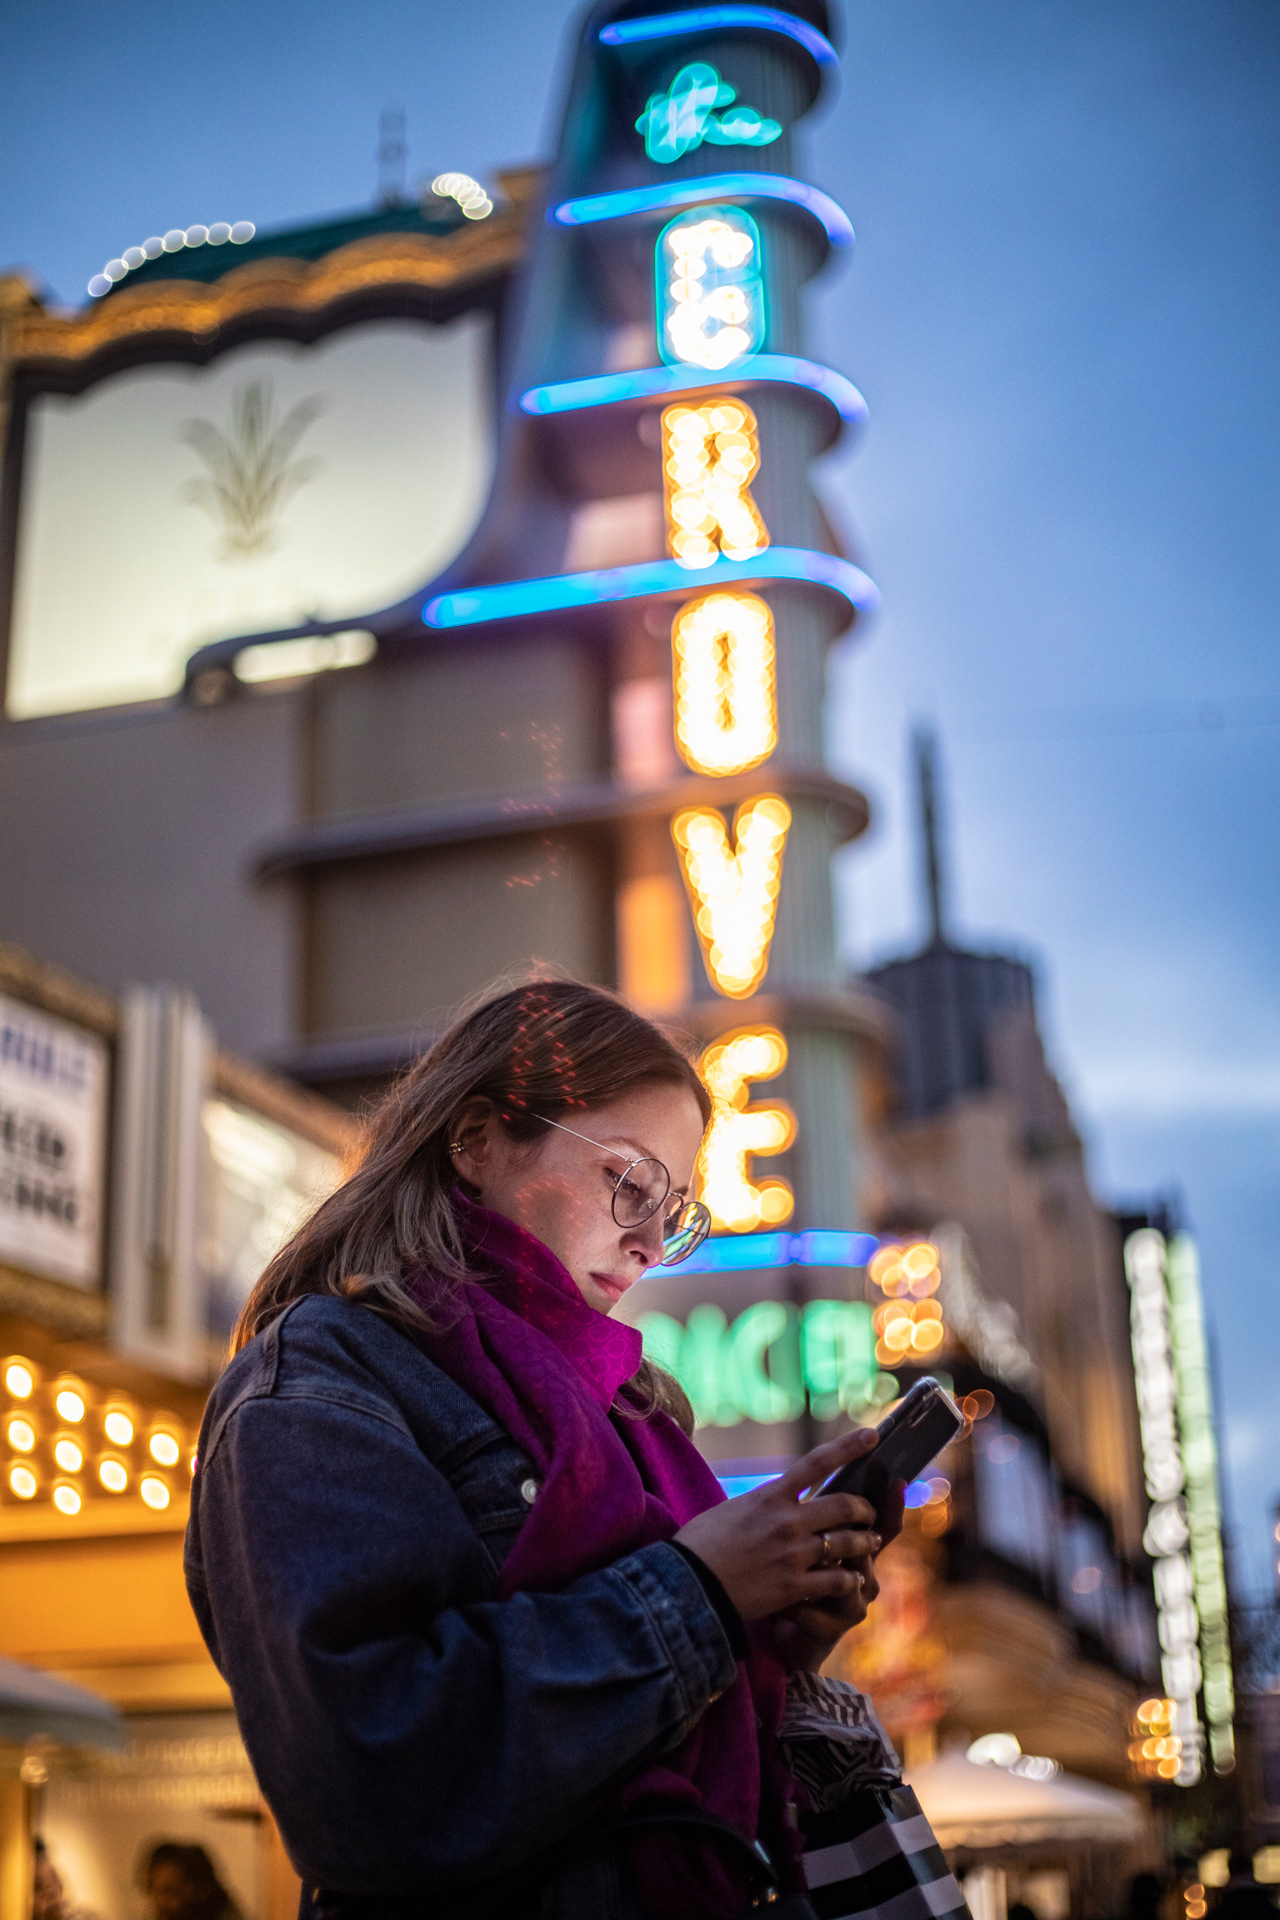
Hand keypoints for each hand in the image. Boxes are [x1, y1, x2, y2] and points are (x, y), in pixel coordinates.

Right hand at [673, 1428, 881, 1621]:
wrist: (687, 1584)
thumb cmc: (703, 1544)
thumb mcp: (735, 1509)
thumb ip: (766, 1502)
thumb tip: (783, 1497)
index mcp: (771, 1496)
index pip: (818, 1462)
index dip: (848, 1446)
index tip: (872, 1436)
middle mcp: (787, 1521)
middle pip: (844, 1505)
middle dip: (865, 1509)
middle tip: (870, 1514)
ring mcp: (793, 1554)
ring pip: (848, 1543)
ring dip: (866, 1543)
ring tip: (871, 1544)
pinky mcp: (794, 1587)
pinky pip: (838, 1581)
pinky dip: (851, 1580)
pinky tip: (854, 1580)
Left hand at [772, 1476, 904, 1672]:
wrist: (788, 1631)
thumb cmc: (800, 1578)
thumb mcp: (809, 1540)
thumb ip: (819, 1514)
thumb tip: (818, 1471)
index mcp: (861, 1551)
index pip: (883, 1525)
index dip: (892, 1504)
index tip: (897, 1479)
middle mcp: (865, 1577)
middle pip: (869, 1548)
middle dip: (851, 1532)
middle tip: (829, 1520)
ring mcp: (852, 1606)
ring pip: (848, 1580)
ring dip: (819, 1566)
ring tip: (795, 1559)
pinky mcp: (830, 1630)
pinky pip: (811, 1610)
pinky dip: (791, 1602)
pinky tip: (776, 1601)